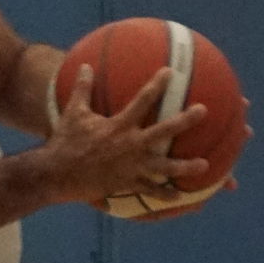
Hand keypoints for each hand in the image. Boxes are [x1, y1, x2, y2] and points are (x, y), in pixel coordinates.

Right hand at [41, 65, 210, 207]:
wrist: (57, 174)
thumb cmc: (64, 142)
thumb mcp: (73, 113)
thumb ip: (82, 89)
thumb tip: (84, 66)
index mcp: (119, 126)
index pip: (142, 100)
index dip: (157, 85)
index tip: (170, 72)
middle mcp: (130, 145)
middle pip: (164, 131)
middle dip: (185, 120)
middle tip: (203, 111)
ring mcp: (130, 167)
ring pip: (164, 167)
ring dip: (186, 166)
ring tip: (206, 165)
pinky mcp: (126, 184)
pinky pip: (149, 191)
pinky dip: (165, 194)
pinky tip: (180, 196)